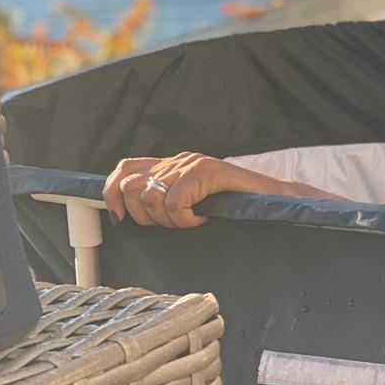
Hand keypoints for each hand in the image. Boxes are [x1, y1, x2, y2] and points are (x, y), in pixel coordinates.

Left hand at [103, 152, 230, 228]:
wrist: (272, 200)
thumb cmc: (232, 207)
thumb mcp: (190, 203)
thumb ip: (164, 200)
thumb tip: (128, 212)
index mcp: (170, 166)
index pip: (124, 170)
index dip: (112, 193)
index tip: (121, 219)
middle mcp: (177, 160)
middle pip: (131, 187)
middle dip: (145, 216)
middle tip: (173, 223)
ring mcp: (191, 163)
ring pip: (152, 197)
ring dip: (169, 220)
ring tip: (191, 220)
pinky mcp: (205, 170)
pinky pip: (176, 202)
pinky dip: (186, 219)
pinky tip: (203, 218)